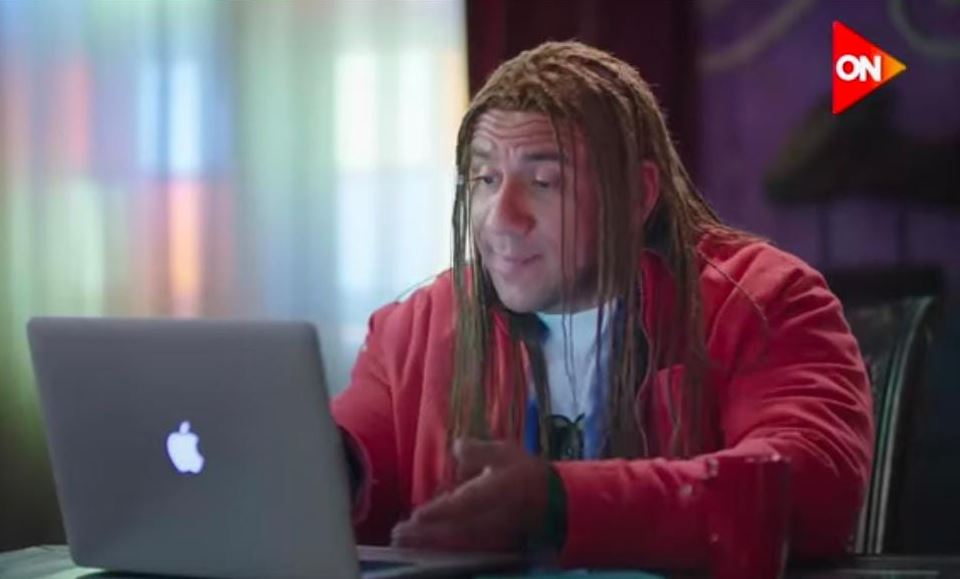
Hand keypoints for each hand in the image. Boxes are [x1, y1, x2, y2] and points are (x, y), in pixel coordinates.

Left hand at [391, 438, 550, 551]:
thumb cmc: (525, 473)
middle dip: (427, 534)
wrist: (555, 503)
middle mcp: (495, 517)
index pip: (467, 504)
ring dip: (430, 544)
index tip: (418, 515)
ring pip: (459, 544)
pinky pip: (465, 550)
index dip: (442, 511)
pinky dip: (443, 550)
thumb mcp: (505, 452)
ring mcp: (494, 536)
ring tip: (402, 541)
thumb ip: (478, 450)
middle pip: (458, 531)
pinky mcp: (493, 546)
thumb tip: (455, 447)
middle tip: (399, 534)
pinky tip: (423, 546)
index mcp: (497, 491)